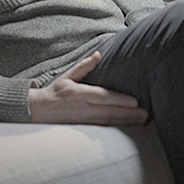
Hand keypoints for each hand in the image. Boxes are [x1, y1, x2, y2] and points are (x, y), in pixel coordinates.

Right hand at [28, 52, 148, 125]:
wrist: (38, 111)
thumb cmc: (55, 92)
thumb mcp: (67, 76)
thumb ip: (84, 66)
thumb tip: (98, 55)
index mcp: (79, 93)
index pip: (102, 97)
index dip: (119, 100)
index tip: (134, 101)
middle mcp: (83, 108)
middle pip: (110, 112)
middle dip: (129, 114)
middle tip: (146, 114)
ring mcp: (83, 121)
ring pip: (109, 122)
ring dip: (126, 122)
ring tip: (142, 120)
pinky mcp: (84, 129)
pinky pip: (104, 129)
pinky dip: (117, 128)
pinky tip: (129, 127)